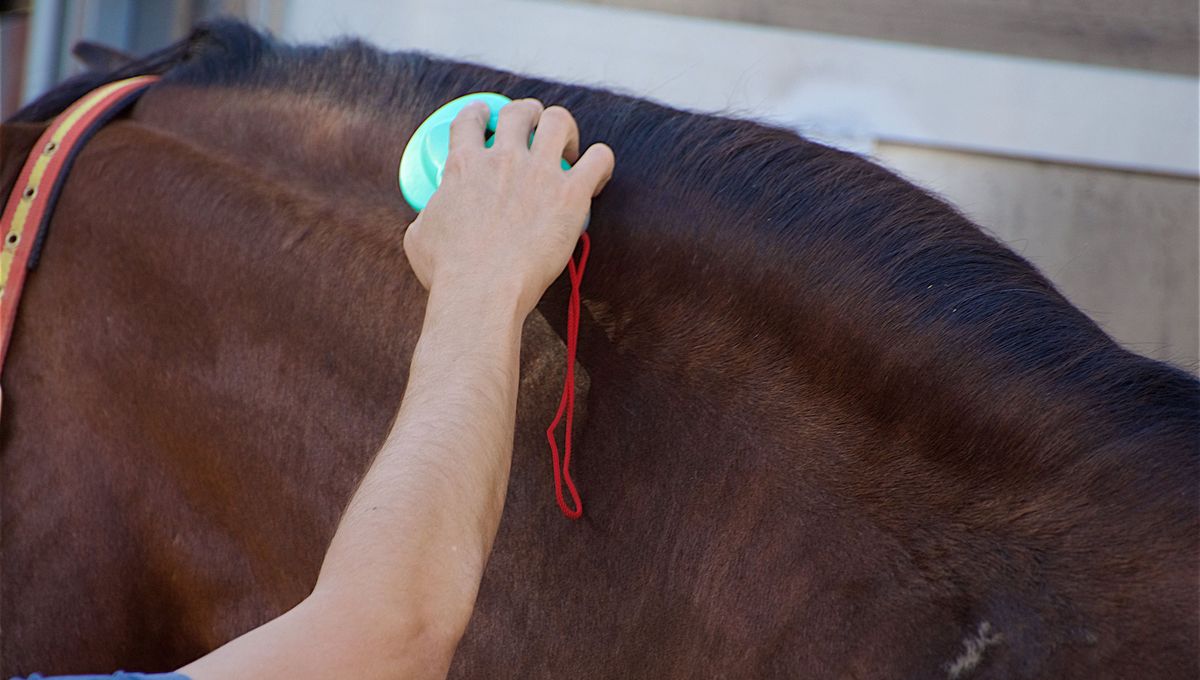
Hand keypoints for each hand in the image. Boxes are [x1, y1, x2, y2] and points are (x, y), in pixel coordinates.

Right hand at [403, 98, 614, 316]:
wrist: (482, 293)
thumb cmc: (448, 274)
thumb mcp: (419, 236)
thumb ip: (429, 213)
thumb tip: (431, 214)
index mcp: (464, 165)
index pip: (470, 119)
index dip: (481, 114)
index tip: (488, 118)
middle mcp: (502, 159)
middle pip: (520, 112)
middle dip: (529, 114)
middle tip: (535, 131)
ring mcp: (539, 173)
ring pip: (559, 121)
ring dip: (565, 130)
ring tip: (568, 149)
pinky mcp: (571, 194)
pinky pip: (599, 158)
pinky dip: (601, 161)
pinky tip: (596, 177)